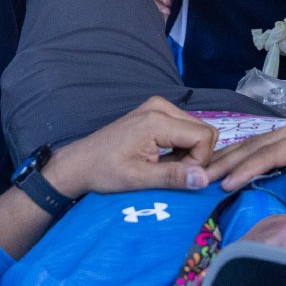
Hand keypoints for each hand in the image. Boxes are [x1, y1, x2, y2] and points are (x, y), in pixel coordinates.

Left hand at [42, 96, 216, 197]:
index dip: (199, 161)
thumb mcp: (138, 179)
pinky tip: (164, 157)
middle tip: (174, 172)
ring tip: (166, 166)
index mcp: (157, 120)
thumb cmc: (104, 171)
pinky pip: (185, 127)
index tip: (180, 176)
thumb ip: (173, 177)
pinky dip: (182, 145)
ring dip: (190, 152)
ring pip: (197, 129)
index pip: (204, 137)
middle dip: (197, 156)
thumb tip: (204, 179)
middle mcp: (160, 106)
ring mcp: (158, 106)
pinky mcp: (156, 111)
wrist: (81, 162)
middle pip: (204, 130)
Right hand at [206, 115, 285, 200]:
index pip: (269, 155)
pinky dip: (248, 149)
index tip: (224, 185)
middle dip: (228, 161)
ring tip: (209, 167)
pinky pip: (268, 139)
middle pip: (256, 144)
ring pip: (259, 139)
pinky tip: (236, 156)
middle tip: (200, 176)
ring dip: (233, 154)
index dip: (245, 170)